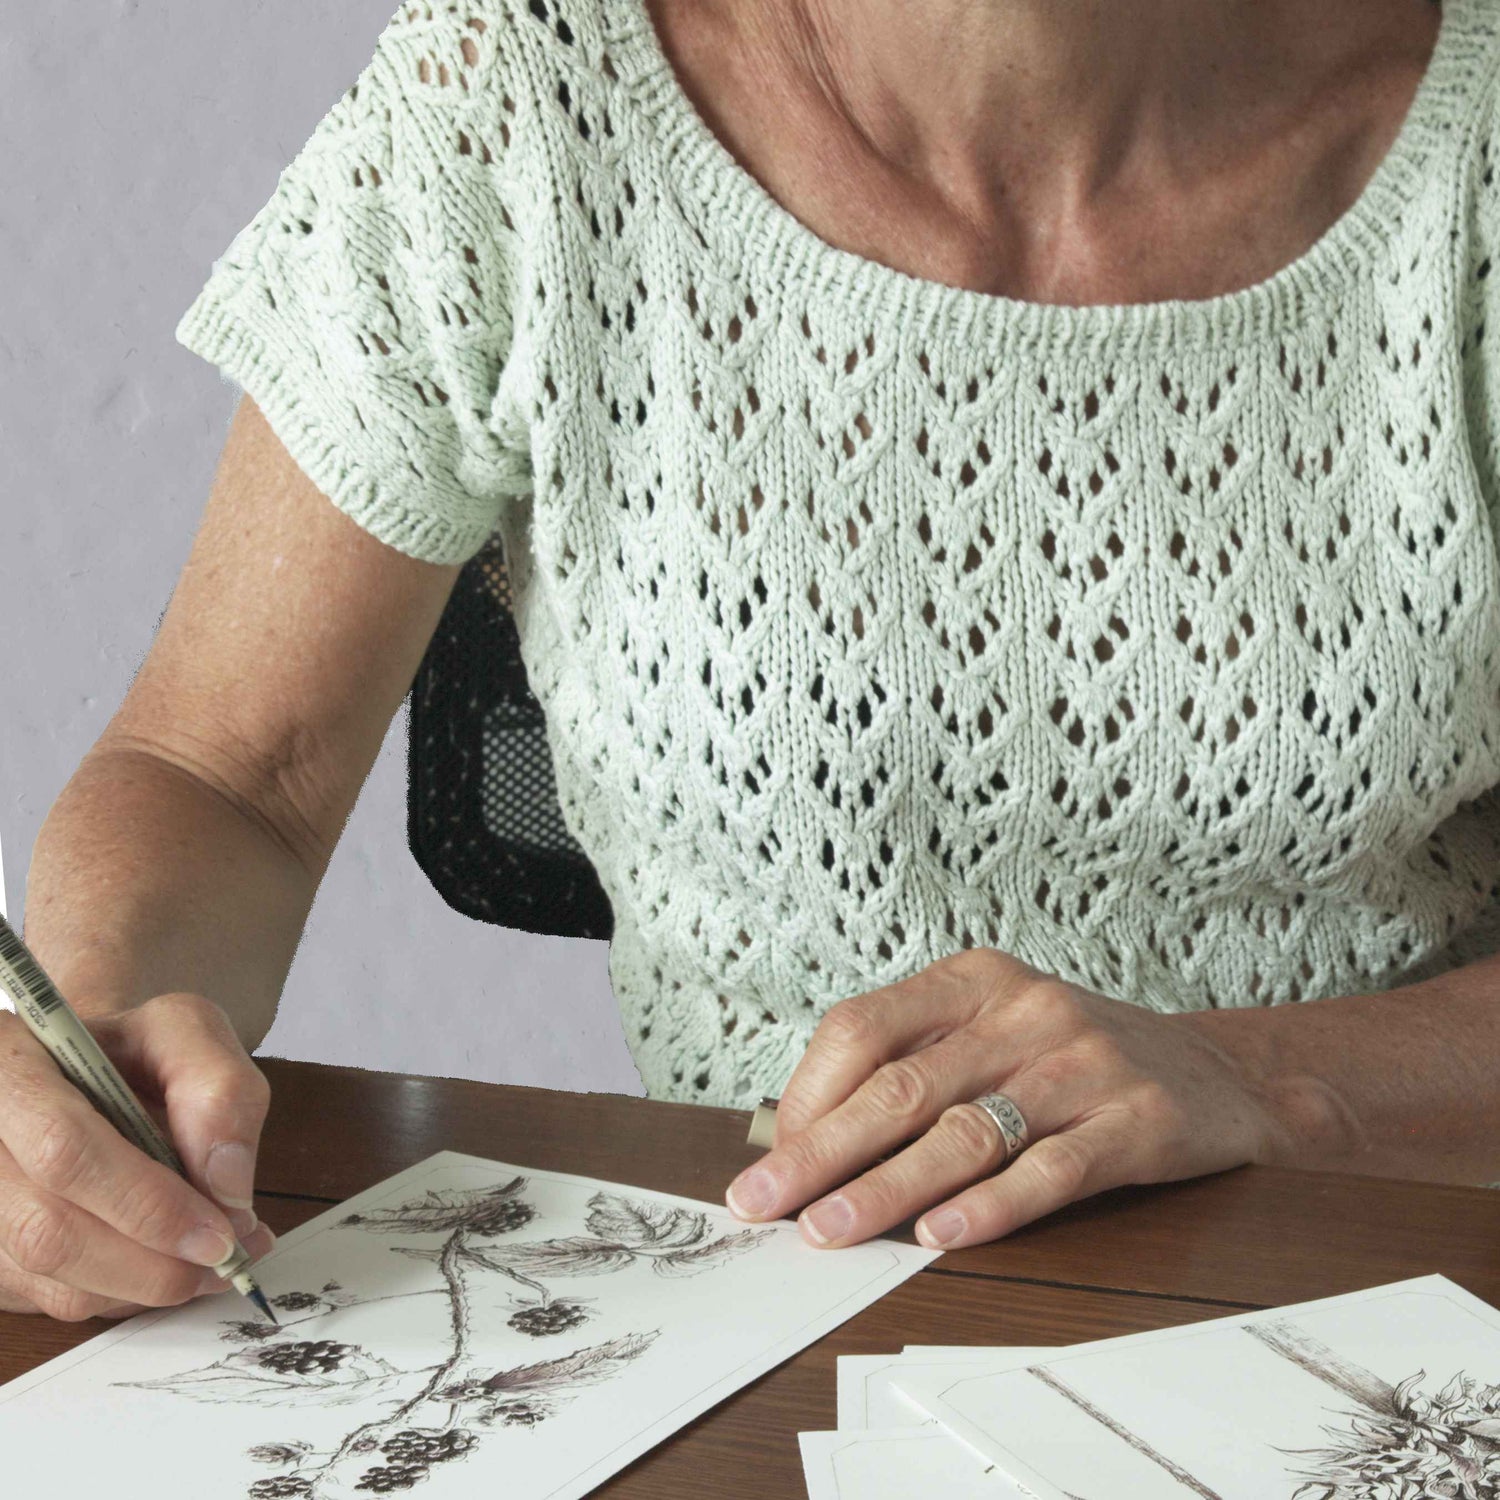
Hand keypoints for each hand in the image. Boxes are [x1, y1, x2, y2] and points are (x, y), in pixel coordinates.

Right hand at [0, 992, 276, 1320]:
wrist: (101, 1070)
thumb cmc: (139, 1051)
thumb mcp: (192, 1032)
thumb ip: (220, 1090)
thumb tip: (228, 1185)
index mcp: (8, 1065)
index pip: (63, 1149)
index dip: (145, 1202)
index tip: (219, 1231)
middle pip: (48, 1229)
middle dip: (152, 1259)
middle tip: (226, 1259)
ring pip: (49, 1276)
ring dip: (144, 1284)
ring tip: (214, 1261)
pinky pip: (52, 1298)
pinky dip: (123, 1292)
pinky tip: (167, 1263)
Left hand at [724, 948, 1301, 1249]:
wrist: (1218, 1074)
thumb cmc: (1072, 1059)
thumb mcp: (992, 1034)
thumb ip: (914, 1069)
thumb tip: (803, 1139)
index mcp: (972, 980)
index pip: (863, 1029)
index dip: (809, 1098)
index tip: (771, 1161)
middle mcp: (1022, 1010)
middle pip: (901, 1085)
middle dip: (823, 1152)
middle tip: (766, 1205)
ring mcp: (1081, 1062)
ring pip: (964, 1132)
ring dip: (887, 1189)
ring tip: (832, 1232)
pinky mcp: (1135, 1121)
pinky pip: (1050, 1169)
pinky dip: (991, 1206)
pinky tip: (942, 1235)